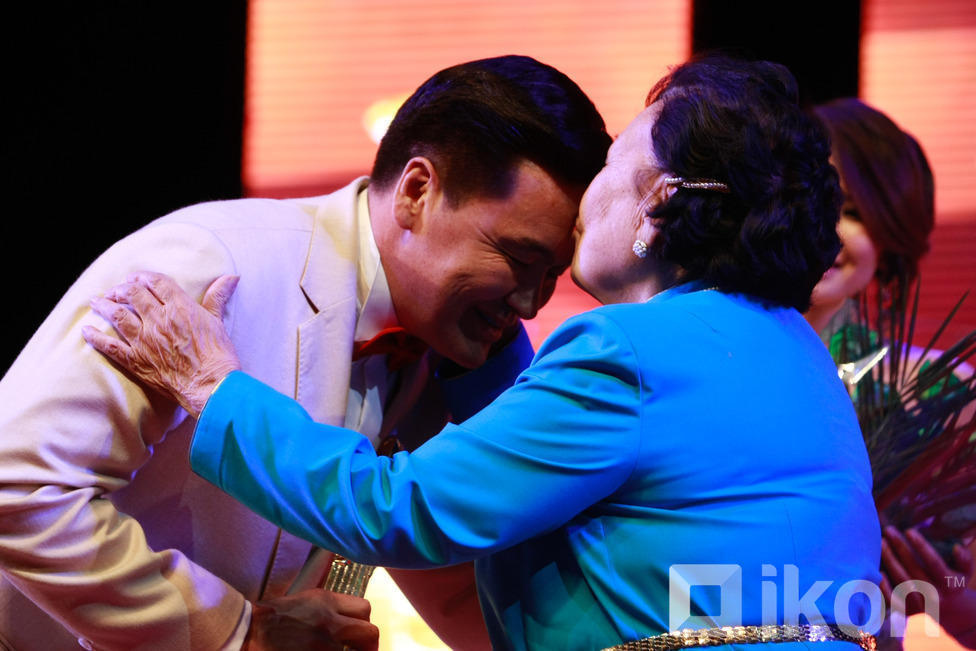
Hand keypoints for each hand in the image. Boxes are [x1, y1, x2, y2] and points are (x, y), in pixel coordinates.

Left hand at [83, 271, 241, 417]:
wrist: (211, 386)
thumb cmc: (218, 355)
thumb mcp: (218, 321)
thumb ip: (218, 297)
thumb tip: (230, 277)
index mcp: (180, 307)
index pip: (156, 282)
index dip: (144, 276)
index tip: (137, 278)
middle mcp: (159, 320)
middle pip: (133, 294)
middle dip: (122, 288)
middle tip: (116, 290)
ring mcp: (145, 340)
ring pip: (117, 315)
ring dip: (104, 305)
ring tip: (96, 302)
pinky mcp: (136, 360)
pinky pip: (109, 346)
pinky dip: (95, 337)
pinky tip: (87, 331)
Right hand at [244, 589, 378, 650]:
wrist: (244, 633)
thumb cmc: (268, 617)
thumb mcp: (303, 601)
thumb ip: (327, 608)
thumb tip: (343, 622)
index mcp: (326, 601)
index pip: (364, 609)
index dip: (364, 625)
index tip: (360, 637)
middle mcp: (330, 622)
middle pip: (369, 633)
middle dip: (369, 645)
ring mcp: (324, 645)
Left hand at [881, 525, 975, 642]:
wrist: (950, 613)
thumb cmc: (953, 585)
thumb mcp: (964, 573)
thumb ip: (964, 560)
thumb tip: (957, 546)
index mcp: (949, 585)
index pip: (933, 562)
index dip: (921, 546)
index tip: (909, 530)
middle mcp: (934, 595)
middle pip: (913, 568)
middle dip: (900, 547)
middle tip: (889, 530)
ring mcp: (920, 604)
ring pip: (901, 580)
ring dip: (889, 560)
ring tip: (881, 542)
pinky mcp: (907, 611)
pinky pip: (893, 599)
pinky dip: (884, 586)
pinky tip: (878, 570)